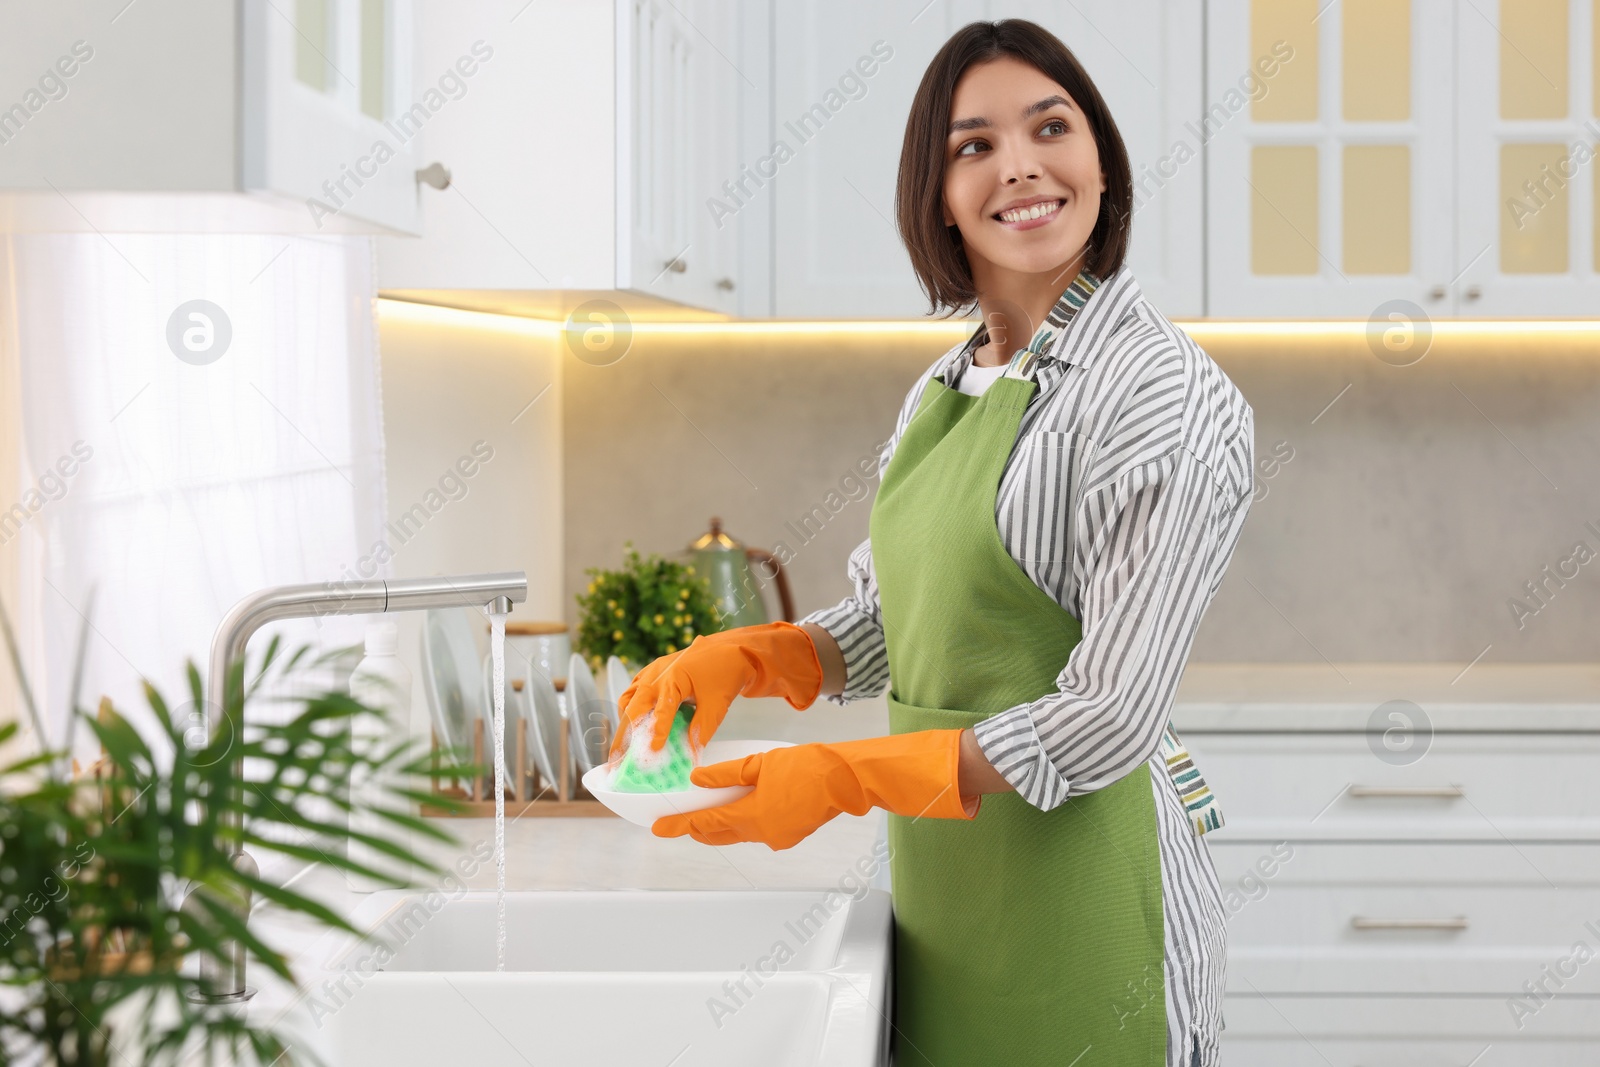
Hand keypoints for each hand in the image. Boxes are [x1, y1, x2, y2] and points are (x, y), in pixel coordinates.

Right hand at [609, 622, 822, 758]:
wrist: (729, 649)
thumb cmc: (724, 673)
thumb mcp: (717, 704)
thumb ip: (703, 728)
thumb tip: (691, 752)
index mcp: (675, 678)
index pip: (663, 709)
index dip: (658, 730)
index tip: (653, 749)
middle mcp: (657, 674)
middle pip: (634, 706)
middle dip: (625, 734)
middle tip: (617, 759)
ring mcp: (652, 671)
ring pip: (628, 698)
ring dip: (624, 722)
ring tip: (622, 746)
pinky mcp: (652, 673)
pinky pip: (633, 691)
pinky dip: (629, 709)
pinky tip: (633, 725)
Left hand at [650, 729, 978, 849]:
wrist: (846, 779)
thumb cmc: (809, 766)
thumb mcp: (761, 763)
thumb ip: (727, 774)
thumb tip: (699, 779)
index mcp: (752, 813)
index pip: (705, 822)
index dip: (679, 825)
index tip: (659, 829)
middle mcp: (761, 832)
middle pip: (719, 834)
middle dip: (698, 829)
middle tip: (679, 822)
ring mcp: (777, 837)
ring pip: (739, 834)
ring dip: (722, 826)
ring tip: (707, 814)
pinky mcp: (790, 834)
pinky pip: (759, 831)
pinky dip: (746, 822)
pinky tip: (745, 808)